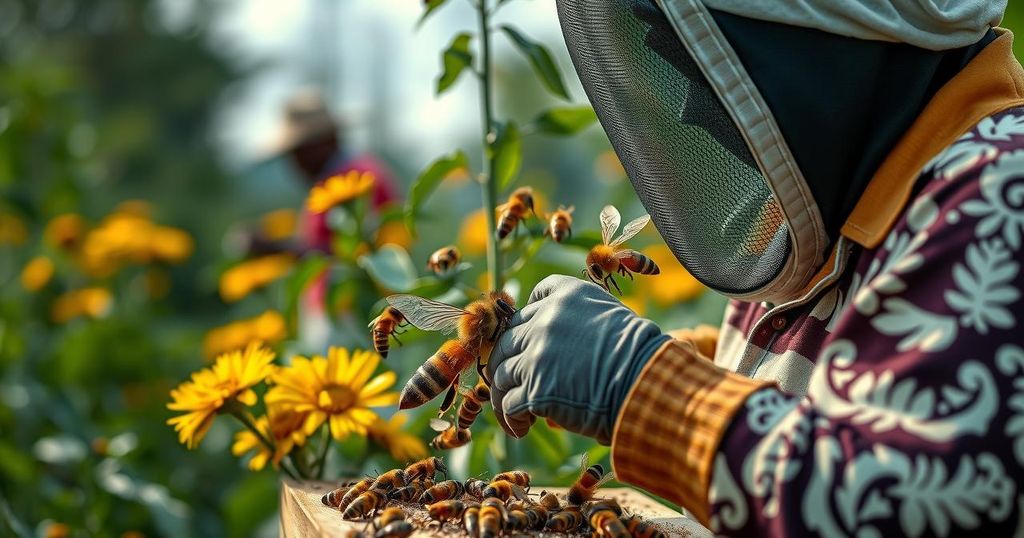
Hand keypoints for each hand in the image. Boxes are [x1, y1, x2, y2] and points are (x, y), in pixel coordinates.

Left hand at [487, 275, 669, 443]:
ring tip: (517, 410)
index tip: (529, 343)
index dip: (526, 325)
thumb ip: (578, 321)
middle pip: (508, 340)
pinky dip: (511, 417)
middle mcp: (546, 319)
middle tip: (515, 383)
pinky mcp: (534, 389)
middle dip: (509, 362)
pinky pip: (508, 403)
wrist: (649, 384)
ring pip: (501, 372)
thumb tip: (553, 349)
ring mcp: (536, 354)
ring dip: (506, 392)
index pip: (531, 302)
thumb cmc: (640, 356)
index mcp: (567, 294)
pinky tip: (522, 427)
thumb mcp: (611, 318)